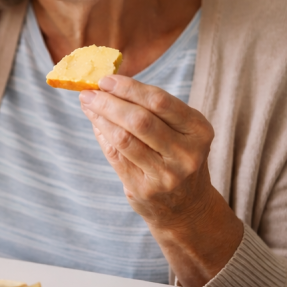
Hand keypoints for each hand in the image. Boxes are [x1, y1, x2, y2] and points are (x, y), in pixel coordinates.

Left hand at [79, 75, 243, 286]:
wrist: (187, 207)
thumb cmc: (178, 156)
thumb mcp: (181, 131)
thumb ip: (152, 108)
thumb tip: (108, 85)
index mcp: (198, 130)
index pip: (159, 101)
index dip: (129, 88)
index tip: (106, 79)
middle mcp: (186, 154)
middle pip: (139, 120)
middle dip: (109, 102)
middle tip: (89, 92)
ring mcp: (165, 175)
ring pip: (124, 138)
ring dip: (100, 118)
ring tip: (88, 105)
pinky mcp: (144, 190)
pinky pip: (116, 156)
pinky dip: (102, 136)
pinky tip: (96, 124)